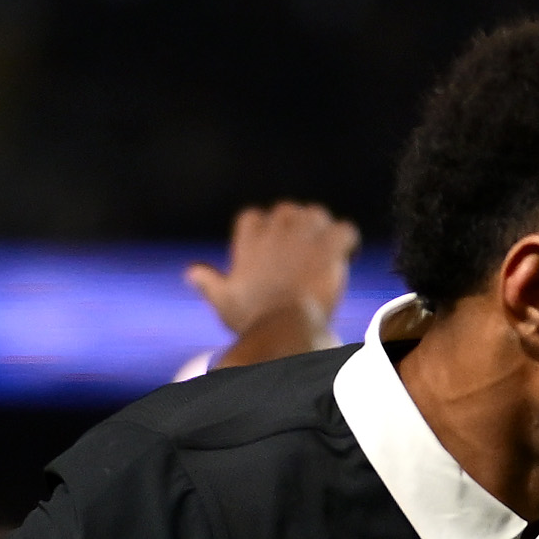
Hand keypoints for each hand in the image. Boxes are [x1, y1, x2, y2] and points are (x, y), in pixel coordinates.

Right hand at [187, 201, 359, 351]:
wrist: (285, 327)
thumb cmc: (253, 318)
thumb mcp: (224, 301)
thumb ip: (208, 282)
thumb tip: (189, 272)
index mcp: (249, 238)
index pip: (254, 217)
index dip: (264, 232)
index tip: (272, 253)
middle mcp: (276, 228)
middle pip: (288, 211)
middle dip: (296, 229)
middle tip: (304, 257)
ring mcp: (304, 233)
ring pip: (317, 214)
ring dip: (323, 230)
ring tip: (326, 256)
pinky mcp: (330, 244)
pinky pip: (346, 229)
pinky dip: (349, 241)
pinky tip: (347, 257)